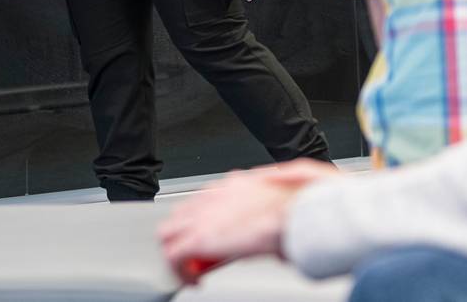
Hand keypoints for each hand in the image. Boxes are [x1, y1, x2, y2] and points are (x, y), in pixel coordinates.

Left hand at [157, 159, 337, 280]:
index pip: (202, 201)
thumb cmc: (298, 207)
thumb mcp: (281, 205)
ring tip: (192, 271)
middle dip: (184, 236)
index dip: (202, 223)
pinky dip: (179, 270)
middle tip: (198, 258)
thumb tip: (277, 237)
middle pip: (180, 215)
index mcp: (233, 185)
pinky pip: (172, 255)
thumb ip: (270, 214)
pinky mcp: (198, 238)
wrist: (297, 209)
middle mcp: (213, 196)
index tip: (211, 239)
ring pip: (168, 232)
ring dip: (178, 252)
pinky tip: (193, 281)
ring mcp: (203, 215)